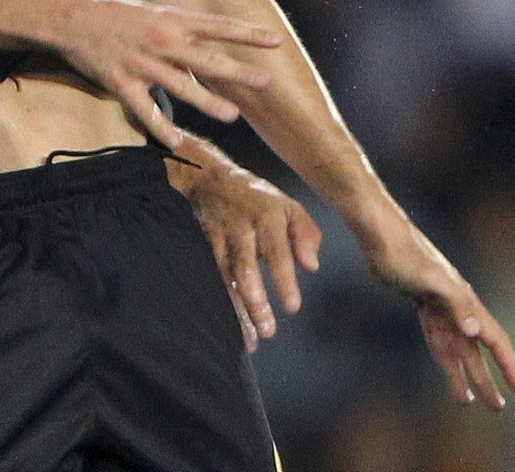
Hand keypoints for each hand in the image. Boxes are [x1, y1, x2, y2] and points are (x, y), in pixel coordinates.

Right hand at [53, 0, 280, 150]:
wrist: (69, 14)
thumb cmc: (110, 11)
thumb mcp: (148, 12)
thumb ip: (175, 31)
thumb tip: (200, 49)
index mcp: (170, 20)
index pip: (217, 27)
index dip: (247, 34)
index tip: (276, 40)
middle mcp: (160, 40)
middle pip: (206, 59)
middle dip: (238, 71)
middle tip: (266, 82)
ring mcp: (142, 63)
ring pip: (181, 87)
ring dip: (208, 103)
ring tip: (232, 116)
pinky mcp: (122, 82)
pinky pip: (145, 110)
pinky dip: (161, 128)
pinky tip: (176, 143)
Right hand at [168, 136, 321, 349]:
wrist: (209, 177)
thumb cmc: (257, 198)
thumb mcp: (288, 206)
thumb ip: (306, 234)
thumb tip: (312, 266)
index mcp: (267, 217)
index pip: (277, 252)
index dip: (283, 280)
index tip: (292, 308)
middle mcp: (240, 228)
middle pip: (246, 267)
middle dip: (255, 301)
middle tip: (267, 331)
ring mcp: (218, 236)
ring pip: (224, 275)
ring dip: (236, 307)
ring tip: (249, 337)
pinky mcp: (202, 244)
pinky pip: (209, 275)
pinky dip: (218, 299)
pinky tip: (225, 322)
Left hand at [363, 219, 514, 409]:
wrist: (380, 235)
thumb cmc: (406, 254)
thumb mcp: (432, 279)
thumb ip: (456, 304)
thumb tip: (476, 332)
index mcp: (466, 303)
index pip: (495, 340)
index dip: (508, 365)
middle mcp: (457, 309)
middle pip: (476, 352)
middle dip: (488, 380)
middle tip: (497, 408)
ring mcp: (439, 308)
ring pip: (456, 349)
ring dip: (463, 374)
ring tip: (471, 402)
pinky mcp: (421, 305)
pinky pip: (437, 339)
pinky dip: (443, 357)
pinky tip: (448, 372)